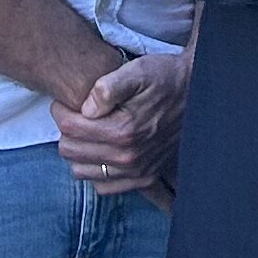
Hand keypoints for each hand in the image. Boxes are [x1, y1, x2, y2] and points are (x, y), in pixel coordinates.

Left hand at [52, 48, 185, 201]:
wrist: (196, 93)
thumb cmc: (164, 79)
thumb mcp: (137, 71)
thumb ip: (107, 87)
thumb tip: (85, 109)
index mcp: (123, 131)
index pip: (69, 128)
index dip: (61, 111)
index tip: (67, 102)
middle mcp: (129, 158)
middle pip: (69, 151)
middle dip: (66, 130)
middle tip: (75, 114)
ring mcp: (136, 172)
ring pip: (80, 170)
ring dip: (77, 151)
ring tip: (87, 131)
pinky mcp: (143, 179)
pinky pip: (102, 186)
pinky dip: (94, 170)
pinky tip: (99, 151)